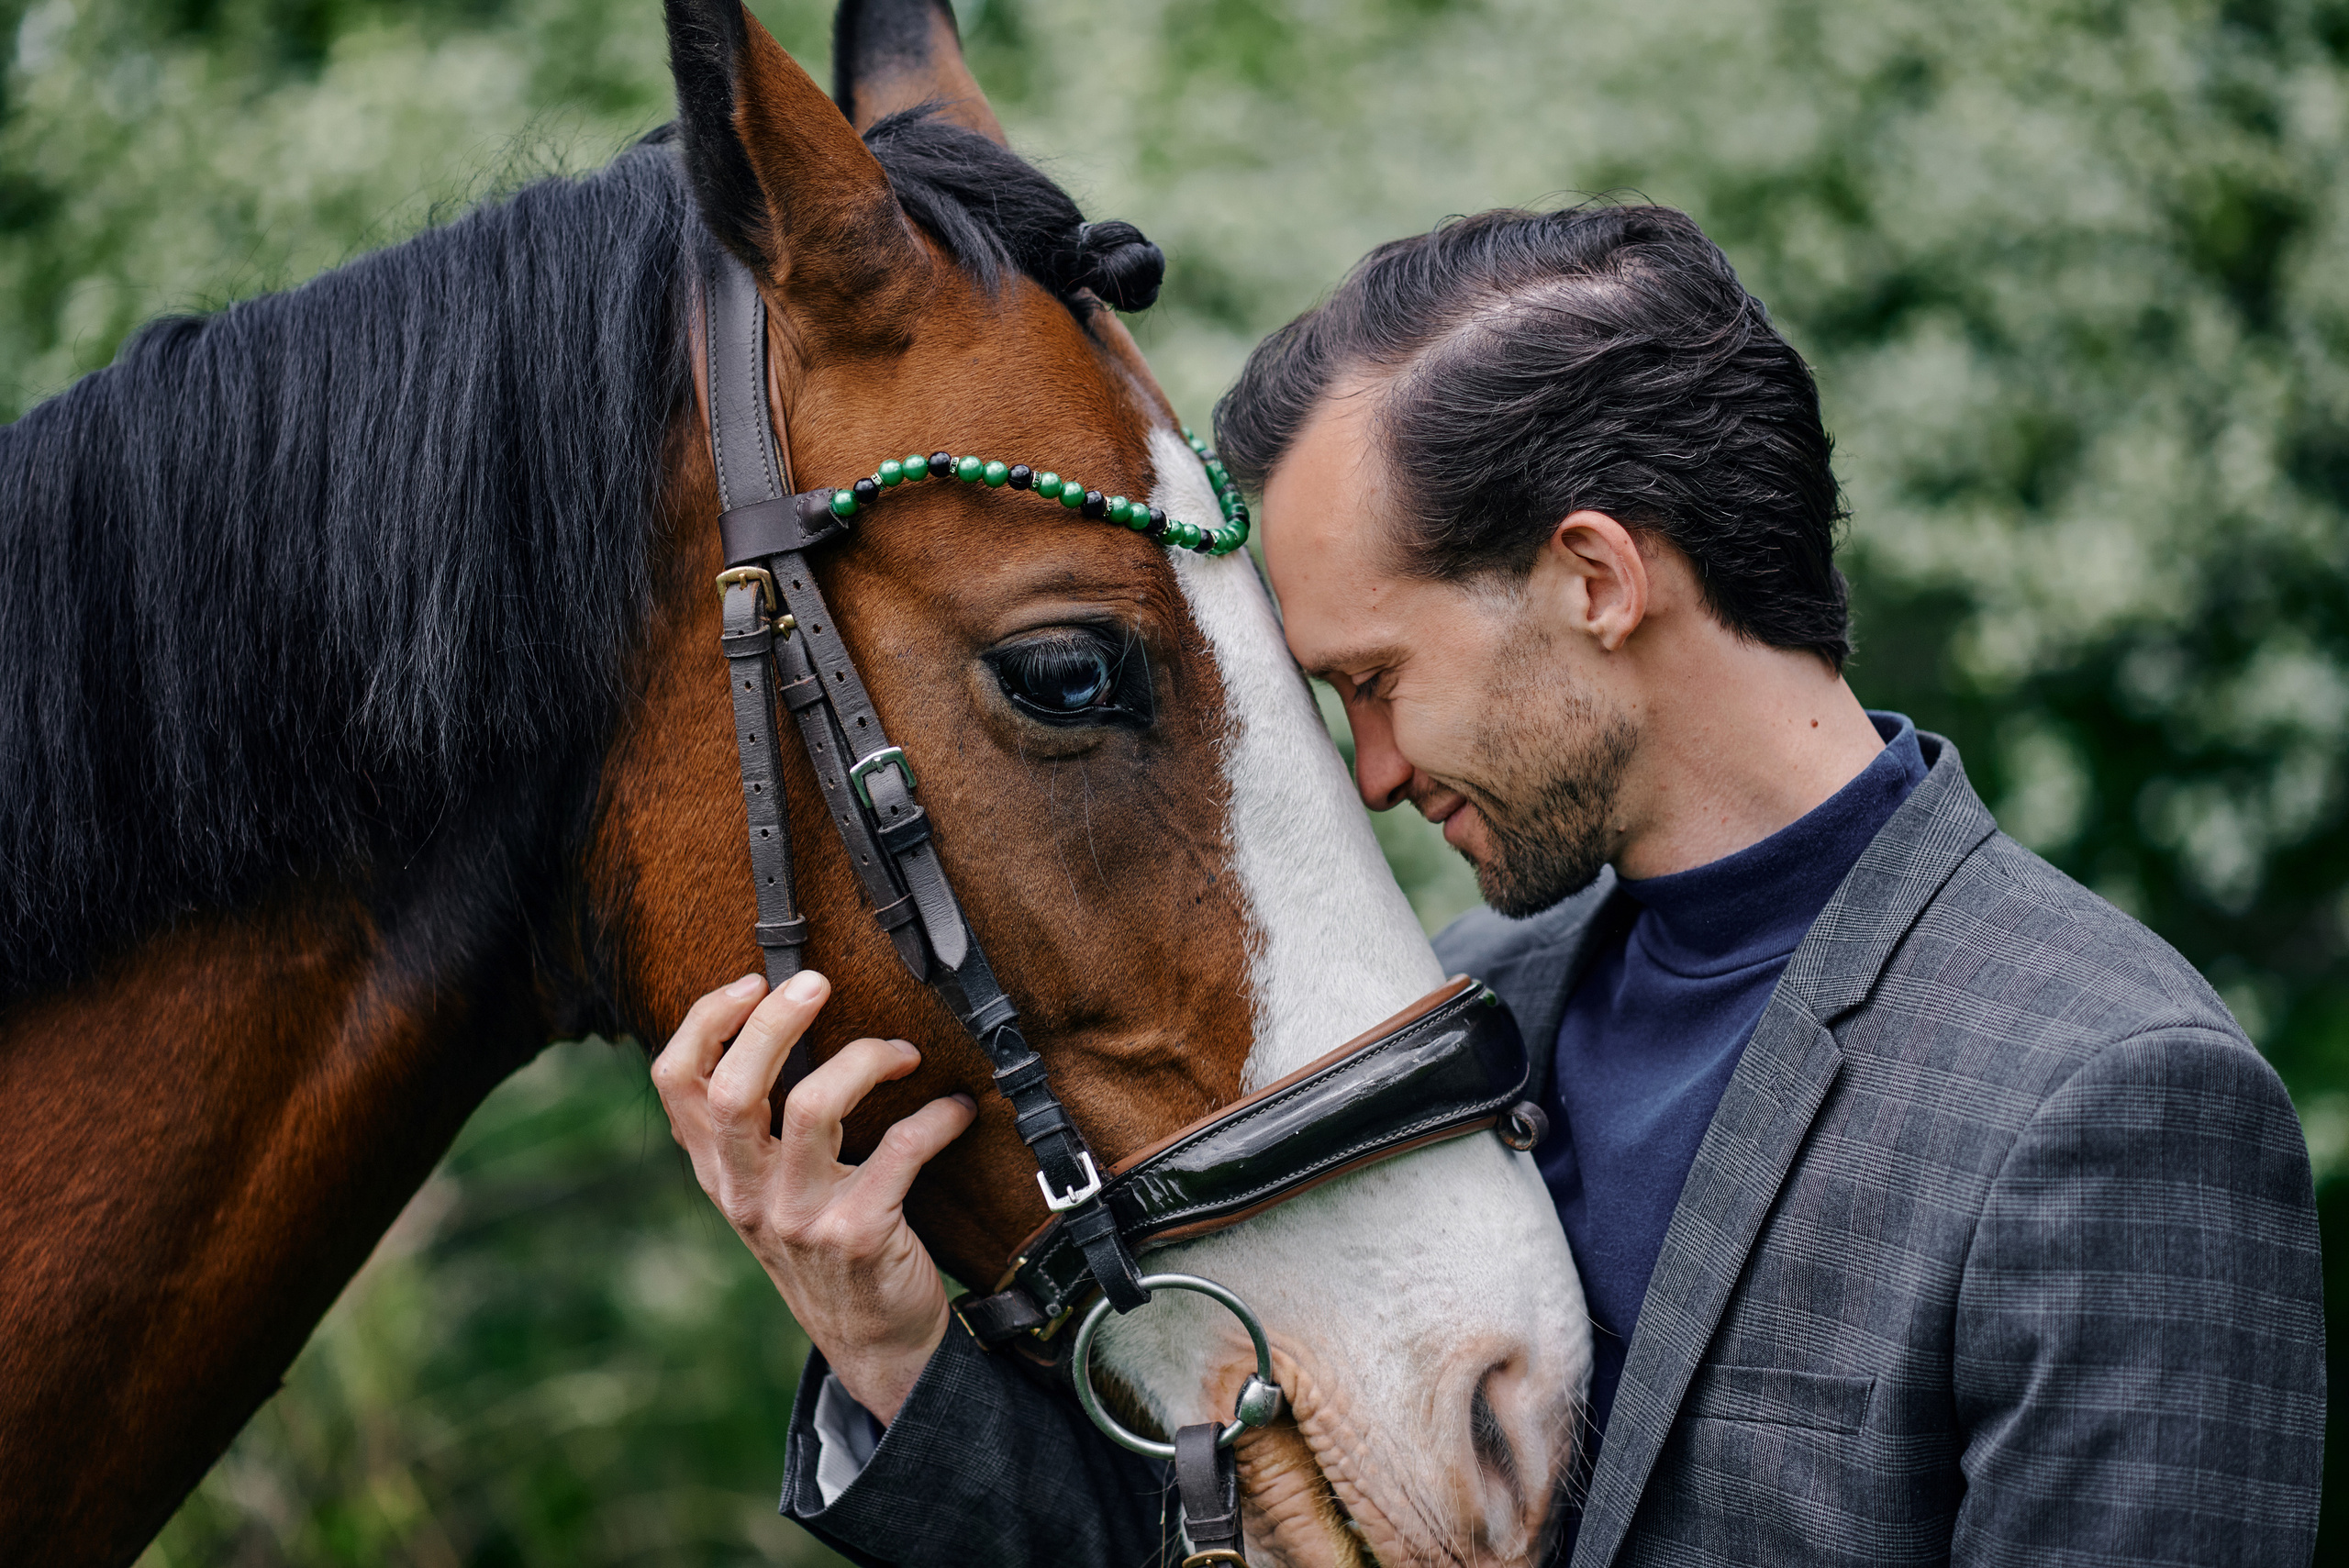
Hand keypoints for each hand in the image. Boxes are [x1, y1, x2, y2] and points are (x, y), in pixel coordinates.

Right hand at [651, 970, 976, 1423]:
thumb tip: (779, 1021)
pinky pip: (901, 1150)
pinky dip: (936, 1118)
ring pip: (811, 1109)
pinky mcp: (859, 1234)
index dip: (705, 1022)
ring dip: (864, 1060)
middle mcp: (747, 1194)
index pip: (677, 1084)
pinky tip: (956, 1111)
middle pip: (733, 1088)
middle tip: (818, 984)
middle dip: (774, 1022)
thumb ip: (757, 1129)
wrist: (874, 1343)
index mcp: (720, 1172)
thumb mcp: (769, 1193)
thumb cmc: (827, 1244)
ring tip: (903, 1054)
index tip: (751, 983)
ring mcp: (799, 1218)